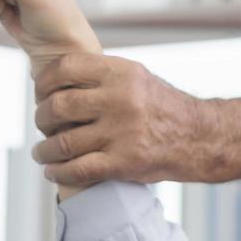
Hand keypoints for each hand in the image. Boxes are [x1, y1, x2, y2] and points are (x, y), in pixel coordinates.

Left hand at [30, 54, 212, 186]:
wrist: (199, 138)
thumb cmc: (162, 108)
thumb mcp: (137, 78)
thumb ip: (101, 76)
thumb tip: (53, 77)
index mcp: (122, 73)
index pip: (65, 68)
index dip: (43, 81)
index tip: (41, 94)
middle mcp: (121, 99)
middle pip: (58, 106)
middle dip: (42, 118)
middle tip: (44, 125)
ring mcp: (122, 132)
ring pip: (62, 142)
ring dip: (44, 150)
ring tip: (42, 152)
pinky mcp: (125, 162)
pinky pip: (77, 170)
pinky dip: (58, 172)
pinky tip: (53, 171)